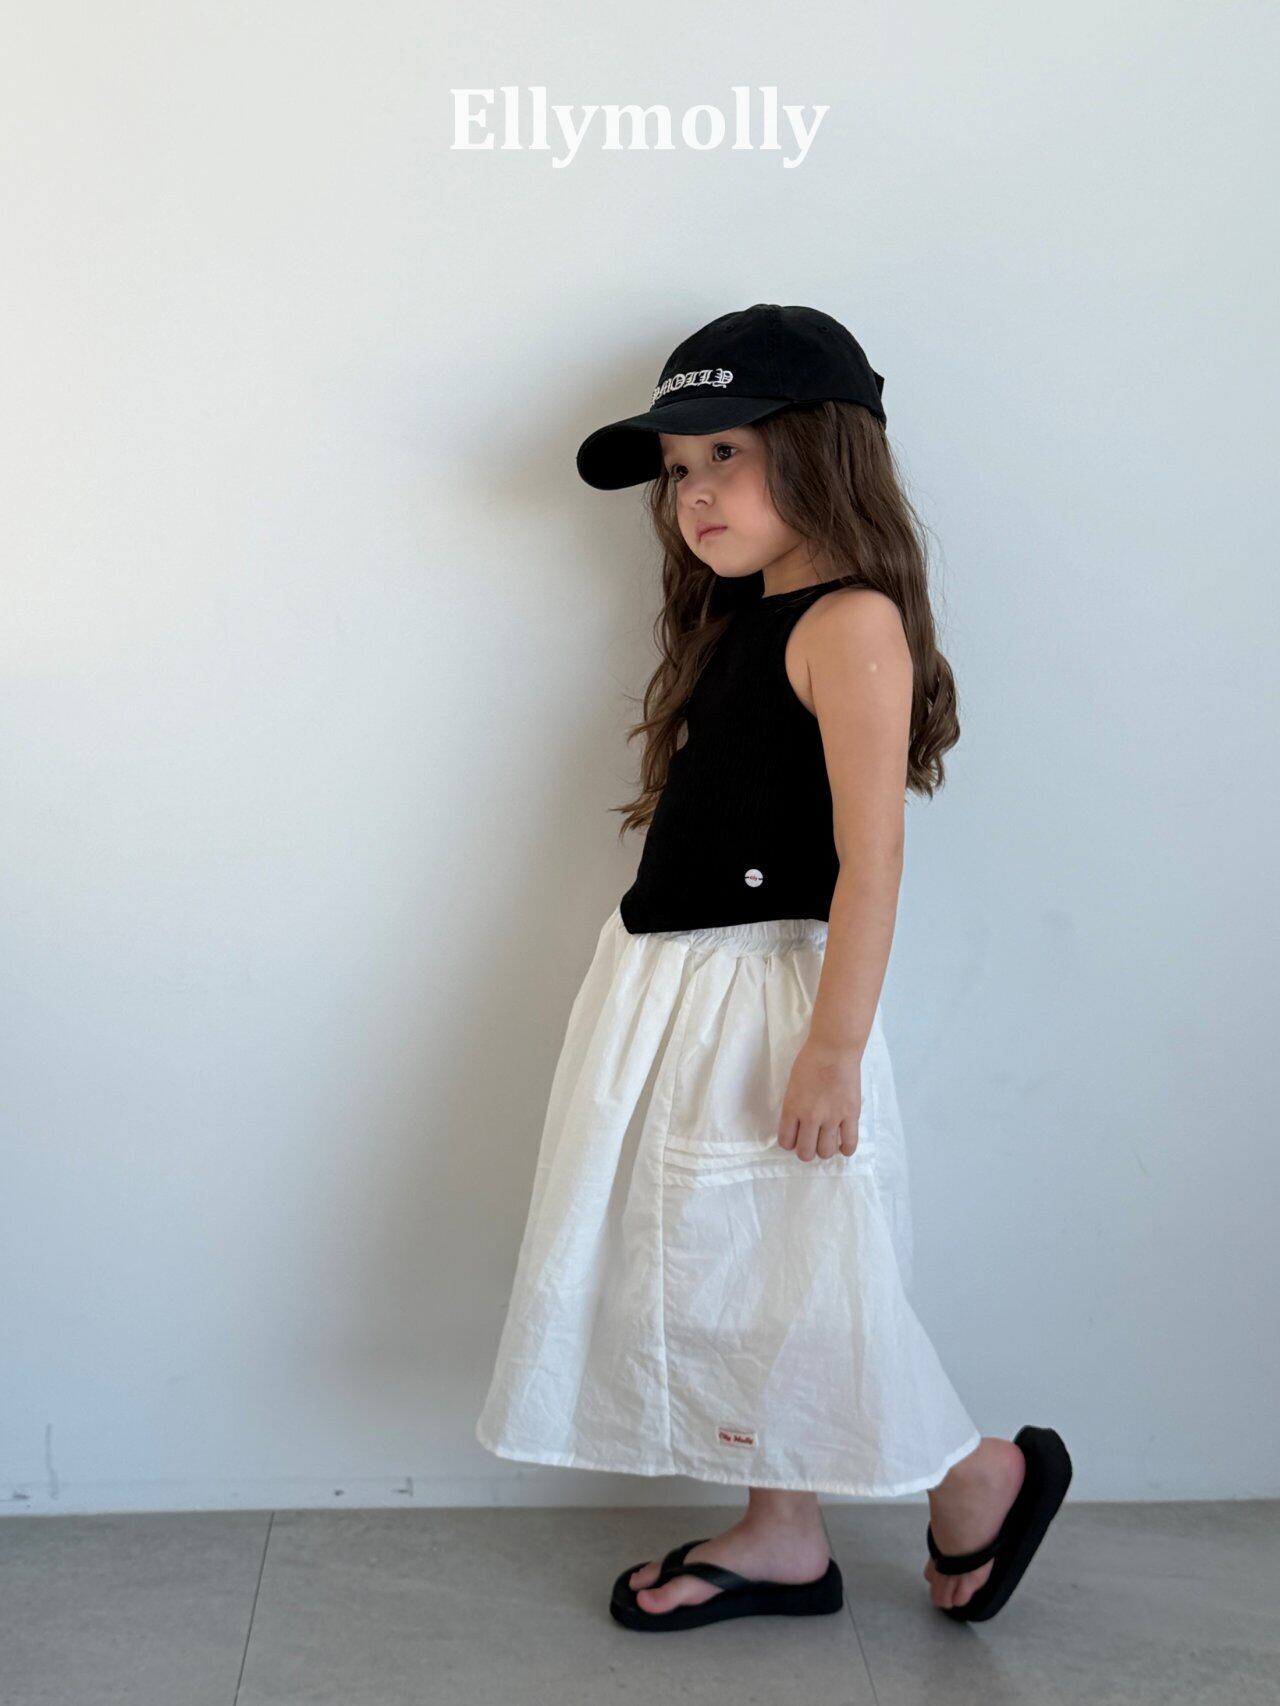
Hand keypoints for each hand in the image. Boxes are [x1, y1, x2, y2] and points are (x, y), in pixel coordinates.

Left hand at [776, 1036, 863, 1161]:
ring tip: (826, 1141)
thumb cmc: (810, 1061)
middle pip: (806, 1153)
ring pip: (826, 1152)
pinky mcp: (851, 1114)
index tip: (795, 1139)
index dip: (790, 1143)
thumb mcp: (792, 1085)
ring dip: (824, 1150)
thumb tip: (798, 1125)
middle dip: (806, 1151)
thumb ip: (794, 1107)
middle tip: (811, 1142)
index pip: (786, 1141)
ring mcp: (832, 1117)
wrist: (834, 1049)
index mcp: (792, 1108)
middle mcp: (811, 1117)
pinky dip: (846, 1149)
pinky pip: (849, 1143)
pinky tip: (843, 1145)